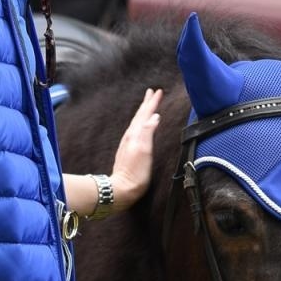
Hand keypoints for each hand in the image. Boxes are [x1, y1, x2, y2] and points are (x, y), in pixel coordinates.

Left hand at [109, 88, 162, 209]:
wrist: (122, 188)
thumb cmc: (135, 172)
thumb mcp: (143, 151)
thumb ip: (147, 132)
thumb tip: (155, 116)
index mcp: (135, 134)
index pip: (145, 114)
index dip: (152, 102)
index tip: (158, 91)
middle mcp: (131, 136)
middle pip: (140, 116)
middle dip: (147, 104)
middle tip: (153, 93)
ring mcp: (129, 144)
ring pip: (137, 122)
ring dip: (144, 112)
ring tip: (149, 106)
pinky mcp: (130, 151)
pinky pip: (137, 131)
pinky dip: (142, 124)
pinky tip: (144, 126)